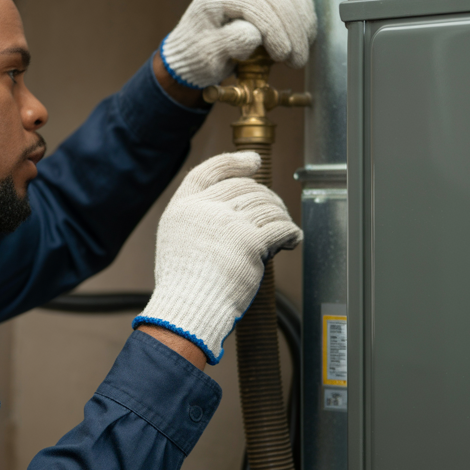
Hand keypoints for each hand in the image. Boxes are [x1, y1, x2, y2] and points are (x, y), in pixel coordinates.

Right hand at [133, 152, 301, 363]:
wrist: (188, 307)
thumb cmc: (184, 283)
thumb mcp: (176, 239)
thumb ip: (198, 217)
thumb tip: (232, 205)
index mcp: (183, 206)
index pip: (211, 170)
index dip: (234, 162)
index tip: (253, 162)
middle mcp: (205, 209)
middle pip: (246, 188)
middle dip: (266, 196)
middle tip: (275, 209)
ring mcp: (228, 223)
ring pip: (267, 206)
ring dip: (280, 216)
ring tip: (283, 229)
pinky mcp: (250, 242)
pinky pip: (281, 228)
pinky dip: (291, 233)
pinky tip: (292, 239)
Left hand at [159, 0, 316, 88]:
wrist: (195, 51)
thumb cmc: (198, 56)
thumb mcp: (208, 56)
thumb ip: (229, 43)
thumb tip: (254, 34)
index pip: (252, 1)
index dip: (273, 28)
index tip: (282, 55)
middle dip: (291, 26)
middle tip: (297, 59)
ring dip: (301, 17)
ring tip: (302, 49)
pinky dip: (302, 11)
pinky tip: (304, 34)